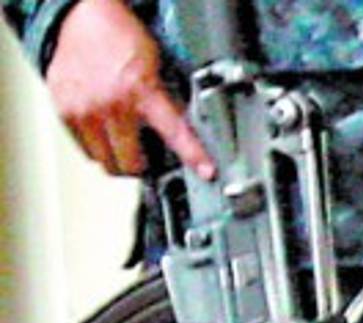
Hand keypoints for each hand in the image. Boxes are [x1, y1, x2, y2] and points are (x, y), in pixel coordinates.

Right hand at [45, 0, 213, 177]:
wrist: (83, 19)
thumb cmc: (121, 39)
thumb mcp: (156, 67)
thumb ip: (165, 100)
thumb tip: (181, 130)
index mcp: (141, 91)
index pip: (175, 131)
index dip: (193, 155)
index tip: (206, 171)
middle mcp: (111, 105)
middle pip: (129, 164)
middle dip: (141, 165)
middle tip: (148, 157)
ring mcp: (83, 111)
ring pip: (104, 161)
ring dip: (117, 158)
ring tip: (124, 141)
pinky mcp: (63, 112)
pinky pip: (83, 148)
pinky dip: (96, 146)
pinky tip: (104, 129)